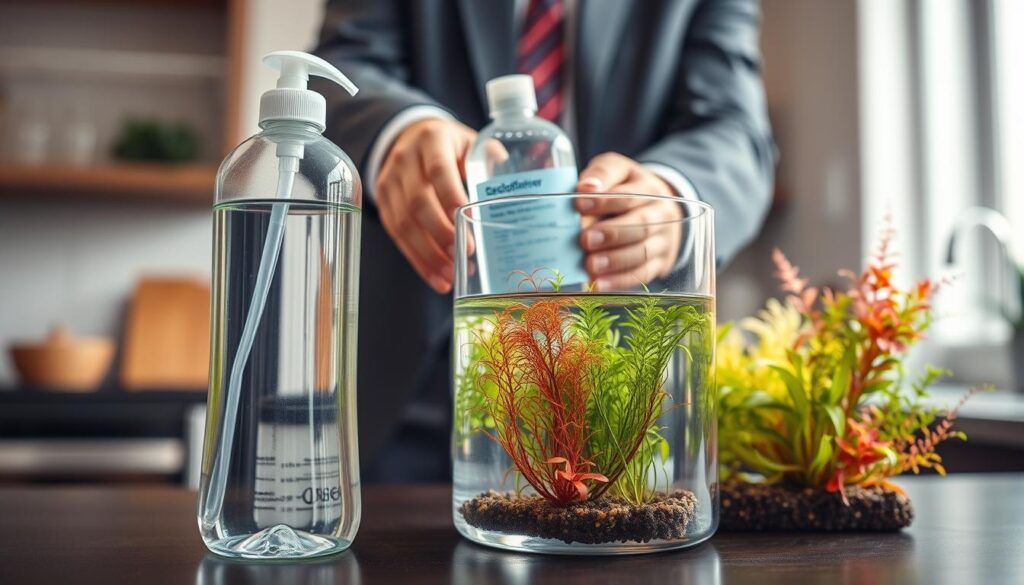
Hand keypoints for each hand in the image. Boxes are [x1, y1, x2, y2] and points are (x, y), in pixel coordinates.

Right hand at [376, 118, 476, 292]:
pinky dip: (418, 260)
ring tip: (451, 275)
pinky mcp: (383, 204)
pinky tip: (437, 277)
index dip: (451, 197)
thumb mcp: (470, 142)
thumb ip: (490, 161)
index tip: (469, 222)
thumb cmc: (450, 146)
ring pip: (404, 224)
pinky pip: (397, 236)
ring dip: (429, 254)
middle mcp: (405, 160)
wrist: (410, 137)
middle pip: (418, 202)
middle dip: (441, 233)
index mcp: (432, 140)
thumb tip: (515, 188)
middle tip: (464, 254)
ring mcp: (389, 182)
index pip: (439, 170)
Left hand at [575, 153, 684, 290]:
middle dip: (613, 233)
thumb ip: (601, 174)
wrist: (660, 209)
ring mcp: (663, 239)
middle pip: (642, 223)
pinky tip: (599, 284)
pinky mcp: (661, 262)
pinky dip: (620, 280)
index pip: (629, 193)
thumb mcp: (617, 170)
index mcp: (647, 186)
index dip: (604, 200)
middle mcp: (661, 212)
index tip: (580, 204)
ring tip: (591, 265)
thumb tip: (585, 186)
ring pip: (643, 251)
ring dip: (615, 260)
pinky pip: (643, 273)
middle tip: (586, 239)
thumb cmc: (626, 188)